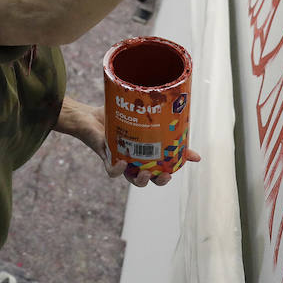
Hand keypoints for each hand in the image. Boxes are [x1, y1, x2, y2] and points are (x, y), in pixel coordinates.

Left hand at [55, 97, 201, 187]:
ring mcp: (120, 160)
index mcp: (144, 152)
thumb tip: (179, 102)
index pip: (164, 163)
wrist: (89, 116)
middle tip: (166, 174)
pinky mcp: (106, 157)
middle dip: (159, 180)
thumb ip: (156, 111)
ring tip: (146, 172)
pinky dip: (117, 170)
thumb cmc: (115, 116)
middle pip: (150, 178)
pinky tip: (123, 163)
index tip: (193, 158)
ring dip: (141, 180)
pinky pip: (111, 170)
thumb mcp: (140, 113)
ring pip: (132, 179)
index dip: (178, 163)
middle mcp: (133, 160)